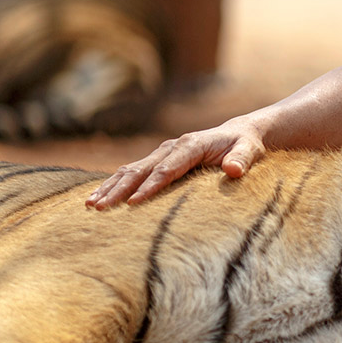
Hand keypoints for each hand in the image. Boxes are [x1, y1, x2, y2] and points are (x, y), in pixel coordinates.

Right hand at [86, 116, 265, 209]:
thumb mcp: (251, 150)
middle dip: (119, 189)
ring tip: (90, 206)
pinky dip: (114, 185)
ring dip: (110, 187)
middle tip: (100, 208)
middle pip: (141, 169)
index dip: (150, 186)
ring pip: (131, 170)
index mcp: (191, 145)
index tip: (133, 204)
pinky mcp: (159, 160)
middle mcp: (172, 147)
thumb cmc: (247, 145)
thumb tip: (233, 170)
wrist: (241, 134)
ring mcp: (163, 152)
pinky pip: (133, 172)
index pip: (167, 169)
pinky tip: (99, 199)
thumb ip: (243, 159)